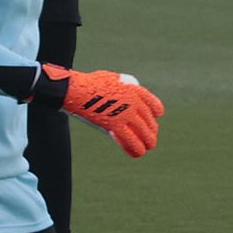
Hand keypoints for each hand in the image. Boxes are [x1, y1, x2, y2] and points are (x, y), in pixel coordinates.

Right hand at [40, 65, 164, 157]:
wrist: (77, 89)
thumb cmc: (90, 83)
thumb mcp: (112, 79)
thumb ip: (123, 86)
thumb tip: (125, 92)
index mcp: (135, 90)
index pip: (155, 106)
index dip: (155, 114)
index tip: (153, 118)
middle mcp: (134, 102)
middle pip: (150, 122)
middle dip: (151, 132)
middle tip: (148, 137)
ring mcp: (126, 114)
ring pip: (145, 134)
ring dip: (148, 142)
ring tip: (146, 147)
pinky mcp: (115, 125)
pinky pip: (131, 141)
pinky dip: (136, 149)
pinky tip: (137, 154)